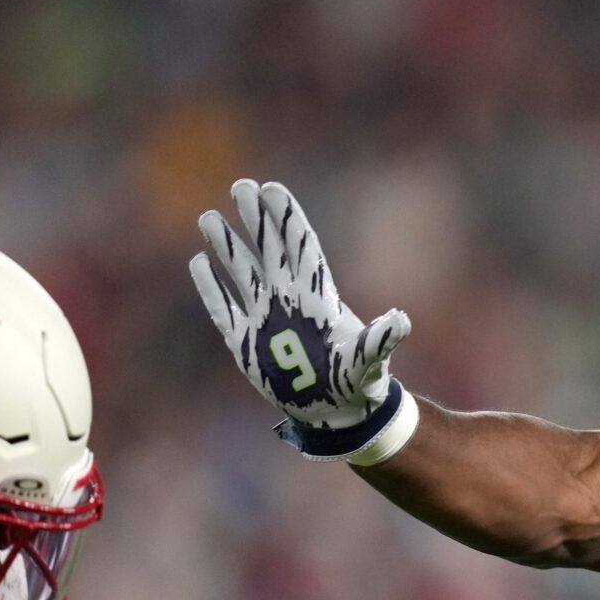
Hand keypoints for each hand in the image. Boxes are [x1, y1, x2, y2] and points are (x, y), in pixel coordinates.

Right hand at [190, 179, 417, 462]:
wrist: (337, 413)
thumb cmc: (358, 382)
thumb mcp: (370, 361)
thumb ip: (380, 340)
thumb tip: (401, 321)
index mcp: (317, 297)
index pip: (300, 248)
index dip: (286, 219)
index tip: (271, 190)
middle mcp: (289, 300)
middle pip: (268, 250)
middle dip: (255, 220)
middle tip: (240, 186)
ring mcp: (265, 318)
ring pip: (241, 273)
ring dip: (226, 246)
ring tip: (208, 217)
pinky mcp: (245, 342)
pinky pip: (221, 308)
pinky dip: (210, 287)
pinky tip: (198, 262)